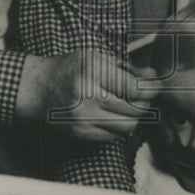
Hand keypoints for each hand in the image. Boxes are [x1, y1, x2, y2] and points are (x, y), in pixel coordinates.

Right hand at [16, 51, 156, 142]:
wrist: (39, 88)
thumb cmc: (70, 69)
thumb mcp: (98, 58)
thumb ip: (127, 68)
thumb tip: (152, 78)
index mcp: (93, 71)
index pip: (136, 88)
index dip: (152, 89)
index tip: (155, 87)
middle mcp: (88, 96)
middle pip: (136, 109)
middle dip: (144, 103)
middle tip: (142, 96)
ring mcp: (83, 118)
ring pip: (128, 126)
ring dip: (133, 117)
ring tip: (127, 106)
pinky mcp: (80, 133)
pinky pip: (113, 136)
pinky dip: (118, 126)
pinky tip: (111, 115)